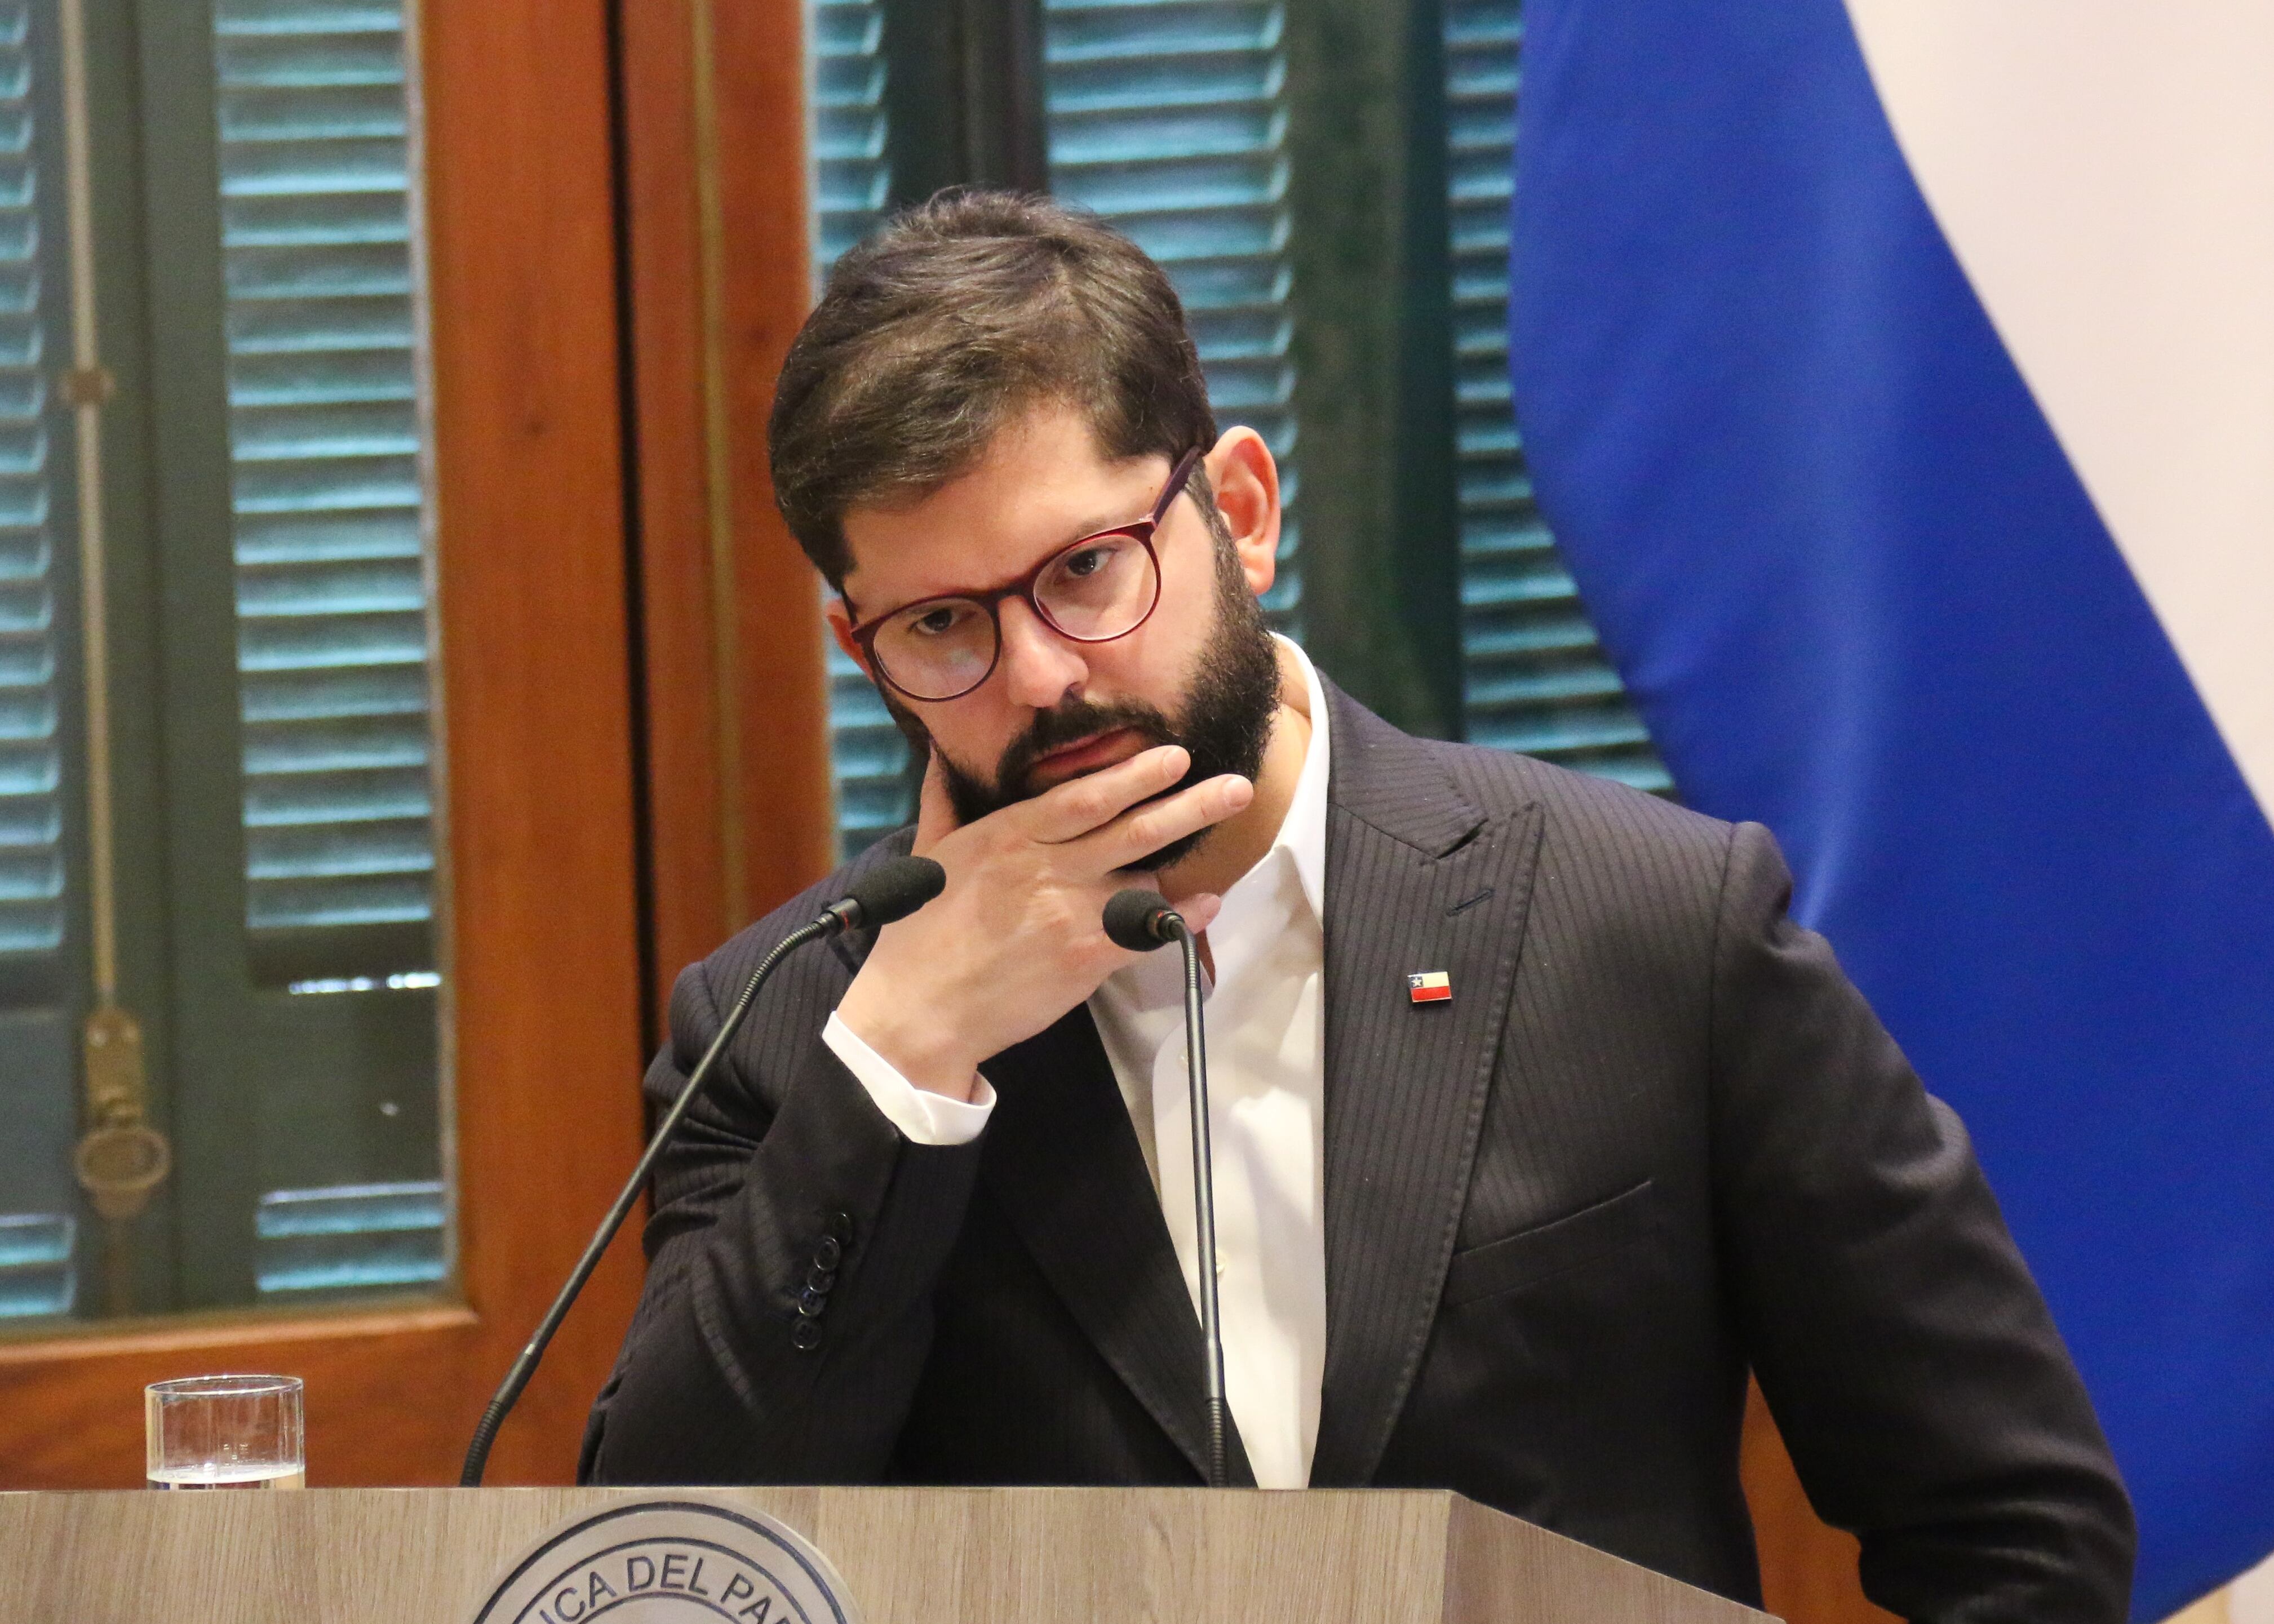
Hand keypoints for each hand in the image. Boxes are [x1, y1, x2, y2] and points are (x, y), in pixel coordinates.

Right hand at [834, 745, 1249, 1098]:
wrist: (918, 1011)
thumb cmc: (919, 933)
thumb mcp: (928, 853)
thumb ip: (944, 798)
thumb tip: (942, 751)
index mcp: (1009, 835)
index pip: (1085, 795)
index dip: (1136, 775)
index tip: (1175, 756)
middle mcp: (1046, 866)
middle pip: (1132, 827)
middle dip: (1190, 803)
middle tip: (1236, 786)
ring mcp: (1069, 913)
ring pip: (1142, 876)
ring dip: (1176, 863)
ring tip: (1218, 840)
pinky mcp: (1084, 958)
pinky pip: (1147, 930)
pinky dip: (1181, 916)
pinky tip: (1207, 903)